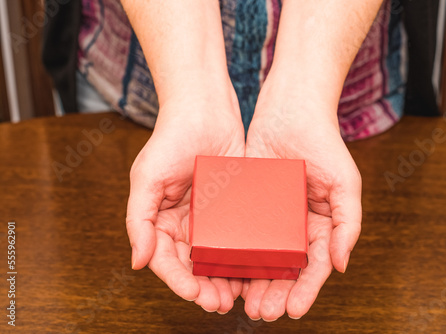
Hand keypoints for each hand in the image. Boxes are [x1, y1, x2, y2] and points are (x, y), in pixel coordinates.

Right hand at [126, 80, 245, 313]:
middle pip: (193, 267)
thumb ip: (140, 220)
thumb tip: (137, 262)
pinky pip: (238, 239)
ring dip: (224, 280)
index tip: (193, 294)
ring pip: (217, 259)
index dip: (178, 281)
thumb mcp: (147, 178)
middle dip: (204, 288)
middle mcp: (185, 225)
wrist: (205, 111)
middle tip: (219, 303)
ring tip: (236, 297)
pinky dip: (242, 258)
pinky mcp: (234, 209)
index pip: (166, 261)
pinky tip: (253, 271)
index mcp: (161, 221)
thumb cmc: (170, 140)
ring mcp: (211, 219)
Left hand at [242, 80, 361, 320]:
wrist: (290, 112)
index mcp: (322, 226)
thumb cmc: (324, 144)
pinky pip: (241, 235)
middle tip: (261, 312)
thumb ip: (348, 224)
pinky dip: (236, 255)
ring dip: (254, 283)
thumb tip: (342, 265)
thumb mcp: (345, 183)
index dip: (306, 292)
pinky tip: (226, 270)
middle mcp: (295, 227)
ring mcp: (271, 218)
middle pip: (286, 270)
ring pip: (261, 259)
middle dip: (275, 294)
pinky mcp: (248, 205)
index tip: (292, 311)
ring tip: (243, 302)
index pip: (315, 268)